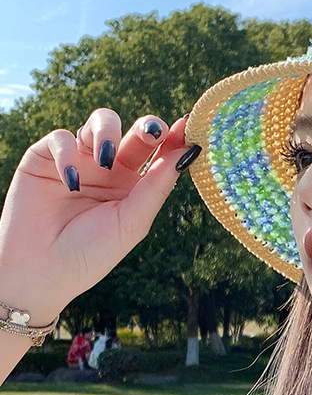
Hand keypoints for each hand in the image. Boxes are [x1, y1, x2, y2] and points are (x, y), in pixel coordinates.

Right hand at [0, 109, 194, 323]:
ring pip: (101, 122)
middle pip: (135, 132)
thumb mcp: (132, 221)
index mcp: (134, 183)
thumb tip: (187, 153)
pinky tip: (70, 182)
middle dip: (147, 127)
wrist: (40, 272)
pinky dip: (67, 153)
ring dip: (107, 132)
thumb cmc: (91, 253)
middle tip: (152, 132)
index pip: (158, 153)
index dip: (174, 138)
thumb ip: (157, 186)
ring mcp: (79, 159)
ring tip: (105, 158)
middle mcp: (109, 167)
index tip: (187, 126)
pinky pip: (60, 137)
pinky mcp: (44, 158)